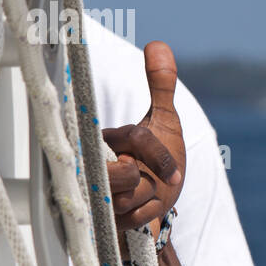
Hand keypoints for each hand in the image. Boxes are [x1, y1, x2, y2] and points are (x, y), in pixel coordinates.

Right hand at [102, 41, 185, 239]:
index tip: (175, 174)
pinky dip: (143, 218)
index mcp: (105, 137)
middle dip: (149, 182)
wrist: (154, 211)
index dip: (160, 156)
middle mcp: (90, 163)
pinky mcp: (91, 219)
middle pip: (124, 173)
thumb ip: (161, 86)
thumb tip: (157, 44)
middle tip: (148, 181)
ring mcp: (89, 193)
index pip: (136, 139)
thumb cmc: (158, 165)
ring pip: (127, 199)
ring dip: (147, 201)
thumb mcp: (164, 124)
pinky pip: (128, 221)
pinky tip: (137, 215)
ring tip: (139, 196)